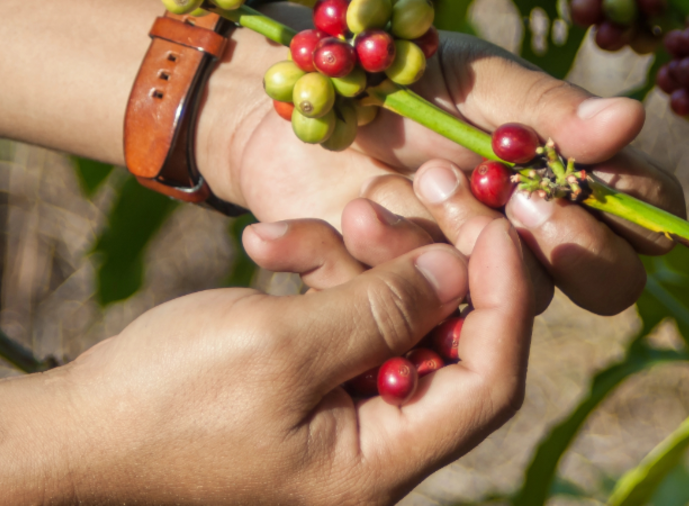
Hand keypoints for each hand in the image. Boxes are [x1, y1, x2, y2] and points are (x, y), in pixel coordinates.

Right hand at [0, 207, 532, 504]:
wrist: (78, 430)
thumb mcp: (279, 348)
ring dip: (346, 260)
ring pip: (391, 314)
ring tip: (278, 237)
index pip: (489, 380)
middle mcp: (377, 444)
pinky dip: (314, 275)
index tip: (491, 223)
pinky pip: (344, 315)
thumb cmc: (164, 403)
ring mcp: (345, 410)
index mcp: (381, 464)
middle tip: (374, 204)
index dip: (502, 297)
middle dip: (413, 262)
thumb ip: (383, 309)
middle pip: (445, 337)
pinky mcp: (315, 379)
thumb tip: (461, 272)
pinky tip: (264, 247)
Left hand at [200, 3, 684, 315]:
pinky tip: (317, 228)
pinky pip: (409, 311)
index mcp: (570, 178)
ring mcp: (482, 276)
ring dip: (424, 245)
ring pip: (499, 299)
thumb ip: (543, 110)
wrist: (302, 111)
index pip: (647, 216)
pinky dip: (353, 263)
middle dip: (536, 247)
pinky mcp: (416, 303)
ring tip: (362, 199)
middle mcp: (540, 237)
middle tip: (461, 188)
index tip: (538, 192)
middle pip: (604, 282)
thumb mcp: (471, 81)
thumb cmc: (402, 82)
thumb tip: (631, 119)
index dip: (620, 219)